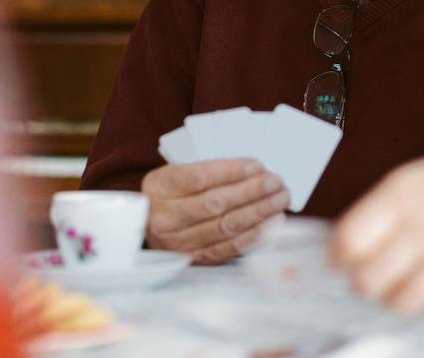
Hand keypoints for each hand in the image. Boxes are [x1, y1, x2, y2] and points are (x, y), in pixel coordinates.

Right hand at [140, 159, 289, 263]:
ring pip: (225, 226)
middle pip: (215, 203)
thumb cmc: (169, 193)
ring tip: (280, 200)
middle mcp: (164, 216)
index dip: (231, 171)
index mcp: (159, 187)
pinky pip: (228, 248)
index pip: (199, 177)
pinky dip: (253, 234)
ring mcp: (178, 241)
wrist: (143, 226)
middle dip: (252, 191)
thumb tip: (252, 169)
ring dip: (259, 212)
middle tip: (276, 182)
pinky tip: (271, 223)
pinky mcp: (193, 258)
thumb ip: (204, 169)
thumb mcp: (173, 174)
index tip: (257, 165)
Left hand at [330, 115, 423, 313]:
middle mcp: (421, 224)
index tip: (341, 261)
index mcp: (400, 193)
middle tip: (375, 272)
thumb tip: (346, 248)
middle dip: (366, 282)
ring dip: (397, 293)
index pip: (346, 242)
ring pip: (398, 301)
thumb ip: (382, 212)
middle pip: (366, 282)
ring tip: (408, 276)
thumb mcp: (417, 179)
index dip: (338, 258)